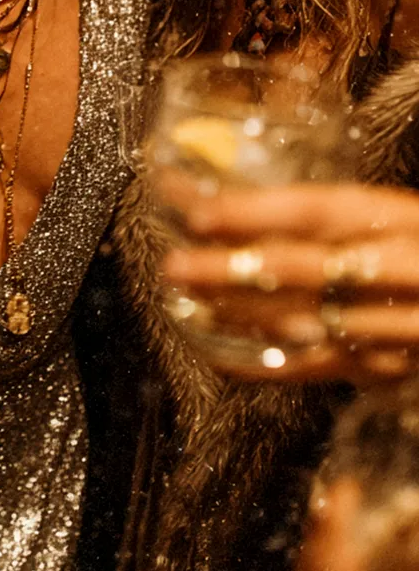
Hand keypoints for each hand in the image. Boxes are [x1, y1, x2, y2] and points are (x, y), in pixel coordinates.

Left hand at [161, 178, 418, 381]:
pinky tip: (215, 353)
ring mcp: (395, 325)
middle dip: (233, 269)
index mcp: (396, 217)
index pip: (317, 212)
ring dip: (239, 314)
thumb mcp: (397, 215)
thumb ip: (339, 215)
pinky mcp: (387, 368)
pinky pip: (316, 367)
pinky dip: (262, 362)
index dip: (255, 213)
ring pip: (305, 321)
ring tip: (186, 303)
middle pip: (304, 269)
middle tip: (175, 266)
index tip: (199, 213)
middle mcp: (398, 270)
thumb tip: (239, 201)